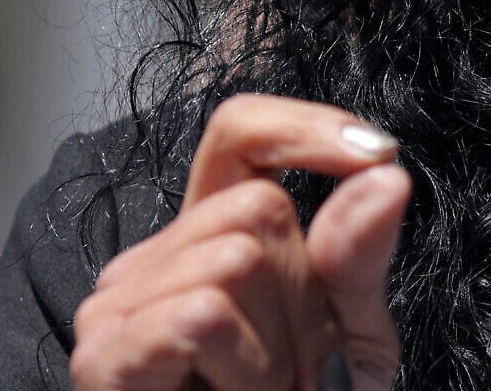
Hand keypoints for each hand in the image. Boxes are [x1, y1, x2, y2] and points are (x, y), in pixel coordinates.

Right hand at [69, 94, 412, 390]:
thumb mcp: (349, 341)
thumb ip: (360, 259)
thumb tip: (385, 174)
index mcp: (212, 241)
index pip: (239, 134)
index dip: (302, 126)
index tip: (377, 153)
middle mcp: (154, 261)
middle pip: (258, 206)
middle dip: (309, 299)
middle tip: (295, 374)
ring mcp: (117, 306)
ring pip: (237, 255)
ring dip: (284, 347)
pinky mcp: (105, 356)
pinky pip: (205, 313)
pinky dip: (250, 370)